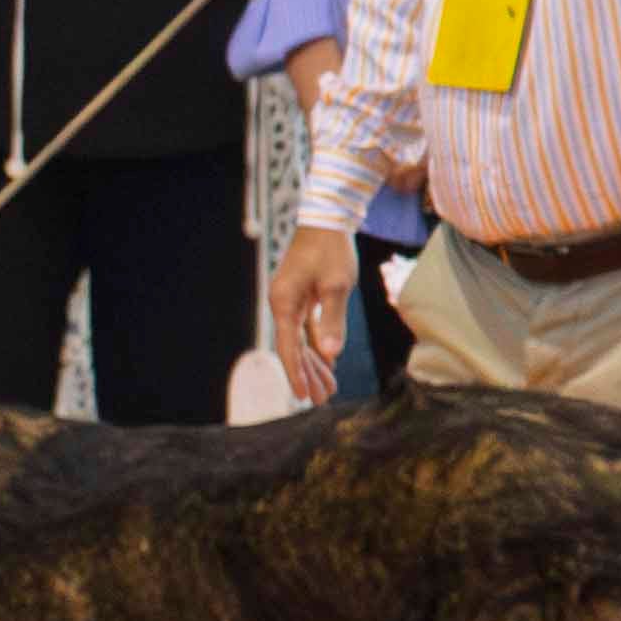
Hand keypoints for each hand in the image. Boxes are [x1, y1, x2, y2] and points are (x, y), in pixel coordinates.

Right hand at [267, 223, 356, 404]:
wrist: (327, 220)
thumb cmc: (331, 250)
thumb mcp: (336, 286)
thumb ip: (332, 321)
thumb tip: (330, 355)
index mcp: (284, 303)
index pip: (289, 347)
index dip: (296, 374)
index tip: (302, 397)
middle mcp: (283, 305)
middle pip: (294, 348)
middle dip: (309, 375)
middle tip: (321, 400)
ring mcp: (293, 301)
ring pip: (302, 341)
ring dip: (315, 364)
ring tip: (328, 389)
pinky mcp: (304, 297)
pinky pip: (308, 329)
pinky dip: (318, 346)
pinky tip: (328, 363)